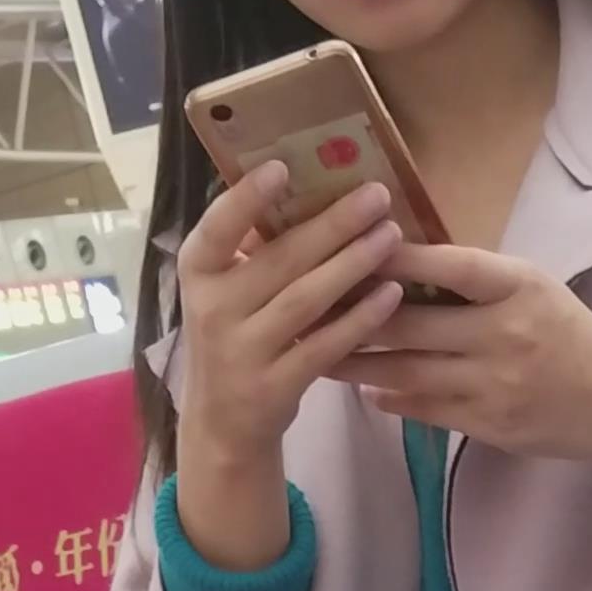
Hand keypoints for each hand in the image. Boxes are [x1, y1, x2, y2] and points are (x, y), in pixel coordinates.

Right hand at [175, 160, 409, 558]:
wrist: (223, 423)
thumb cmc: (236, 336)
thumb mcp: (226, 291)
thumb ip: (254, 249)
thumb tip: (311, 184)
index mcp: (199, 274)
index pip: (216, 229)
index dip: (245, 199)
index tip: (281, 167)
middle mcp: (213, 311)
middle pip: (280, 260)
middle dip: (333, 224)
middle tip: (377, 195)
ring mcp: (242, 353)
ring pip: (305, 300)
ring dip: (352, 264)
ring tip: (392, 234)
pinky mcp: (273, 388)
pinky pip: (323, 347)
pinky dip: (359, 320)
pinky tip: (391, 293)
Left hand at [338, 245, 591, 486]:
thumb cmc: (570, 336)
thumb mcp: (533, 289)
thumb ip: (476, 280)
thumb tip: (400, 262)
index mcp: (519, 286)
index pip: (446, 265)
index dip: (393, 256)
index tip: (346, 245)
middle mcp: (505, 332)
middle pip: (411, 320)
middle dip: (352, 312)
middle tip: (303, 305)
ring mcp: (495, 382)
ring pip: (407, 368)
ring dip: (356, 360)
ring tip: (315, 350)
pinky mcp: (489, 424)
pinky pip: (425, 408)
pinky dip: (390, 397)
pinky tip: (364, 389)